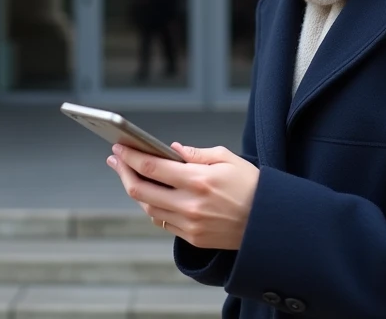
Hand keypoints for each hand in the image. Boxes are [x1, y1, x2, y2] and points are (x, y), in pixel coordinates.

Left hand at [107, 142, 258, 250]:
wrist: (269, 223)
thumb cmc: (252, 186)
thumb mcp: (228, 159)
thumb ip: (196, 154)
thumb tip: (171, 150)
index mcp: (199, 180)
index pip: (152, 167)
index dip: (130, 157)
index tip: (118, 147)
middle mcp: (190, 205)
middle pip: (141, 190)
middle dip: (123, 172)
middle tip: (116, 159)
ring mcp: (189, 225)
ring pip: (148, 208)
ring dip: (135, 190)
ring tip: (131, 175)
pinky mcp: (193, 238)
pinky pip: (163, 222)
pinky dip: (153, 207)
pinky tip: (151, 195)